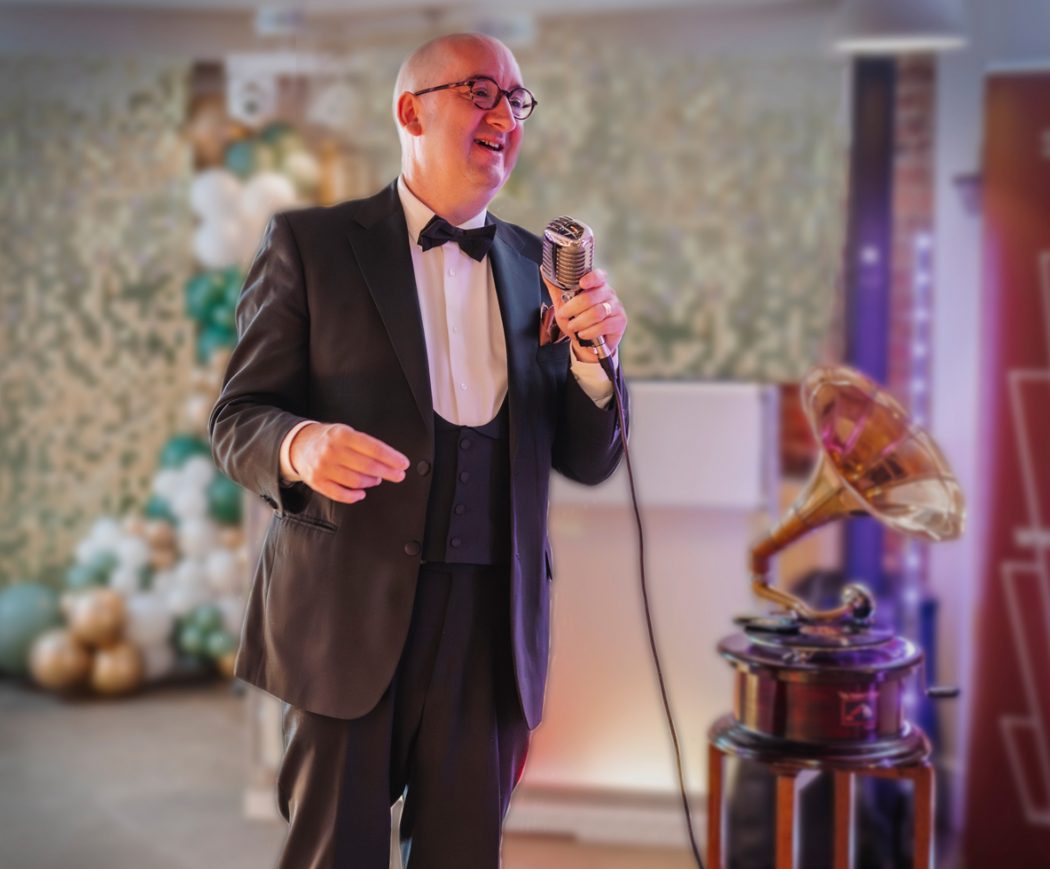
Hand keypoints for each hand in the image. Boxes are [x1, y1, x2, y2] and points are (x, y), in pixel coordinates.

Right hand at [289, 423, 409, 503]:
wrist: (298, 445)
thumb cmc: (329, 439)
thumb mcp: (346, 432)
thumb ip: (365, 445)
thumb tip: (389, 461)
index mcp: (342, 434)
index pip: (373, 448)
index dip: (391, 458)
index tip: (403, 464)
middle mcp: (332, 450)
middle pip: (367, 466)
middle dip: (387, 472)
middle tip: (399, 475)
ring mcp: (323, 467)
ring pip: (356, 481)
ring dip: (371, 482)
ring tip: (376, 479)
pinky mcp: (316, 482)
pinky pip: (340, 494)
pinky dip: (354, 496)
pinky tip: (361, 493)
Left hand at [541, 269, 627, 362]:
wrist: (589, 343)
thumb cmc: (578, 320)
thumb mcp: (564, 305)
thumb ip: (557, 289)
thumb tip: (545, 270)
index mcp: (596, 284)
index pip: (598, 276)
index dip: (591, 278)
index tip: (581, 283)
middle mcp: (608, 293)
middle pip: (591, 297)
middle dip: (573, 308)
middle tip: (564, 315)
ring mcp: (615, 307)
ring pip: (597, 312)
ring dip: (580, 322)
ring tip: (573, 326)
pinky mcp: (619, 321)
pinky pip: (604, 325)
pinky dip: (590, 331)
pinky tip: (584, 333)